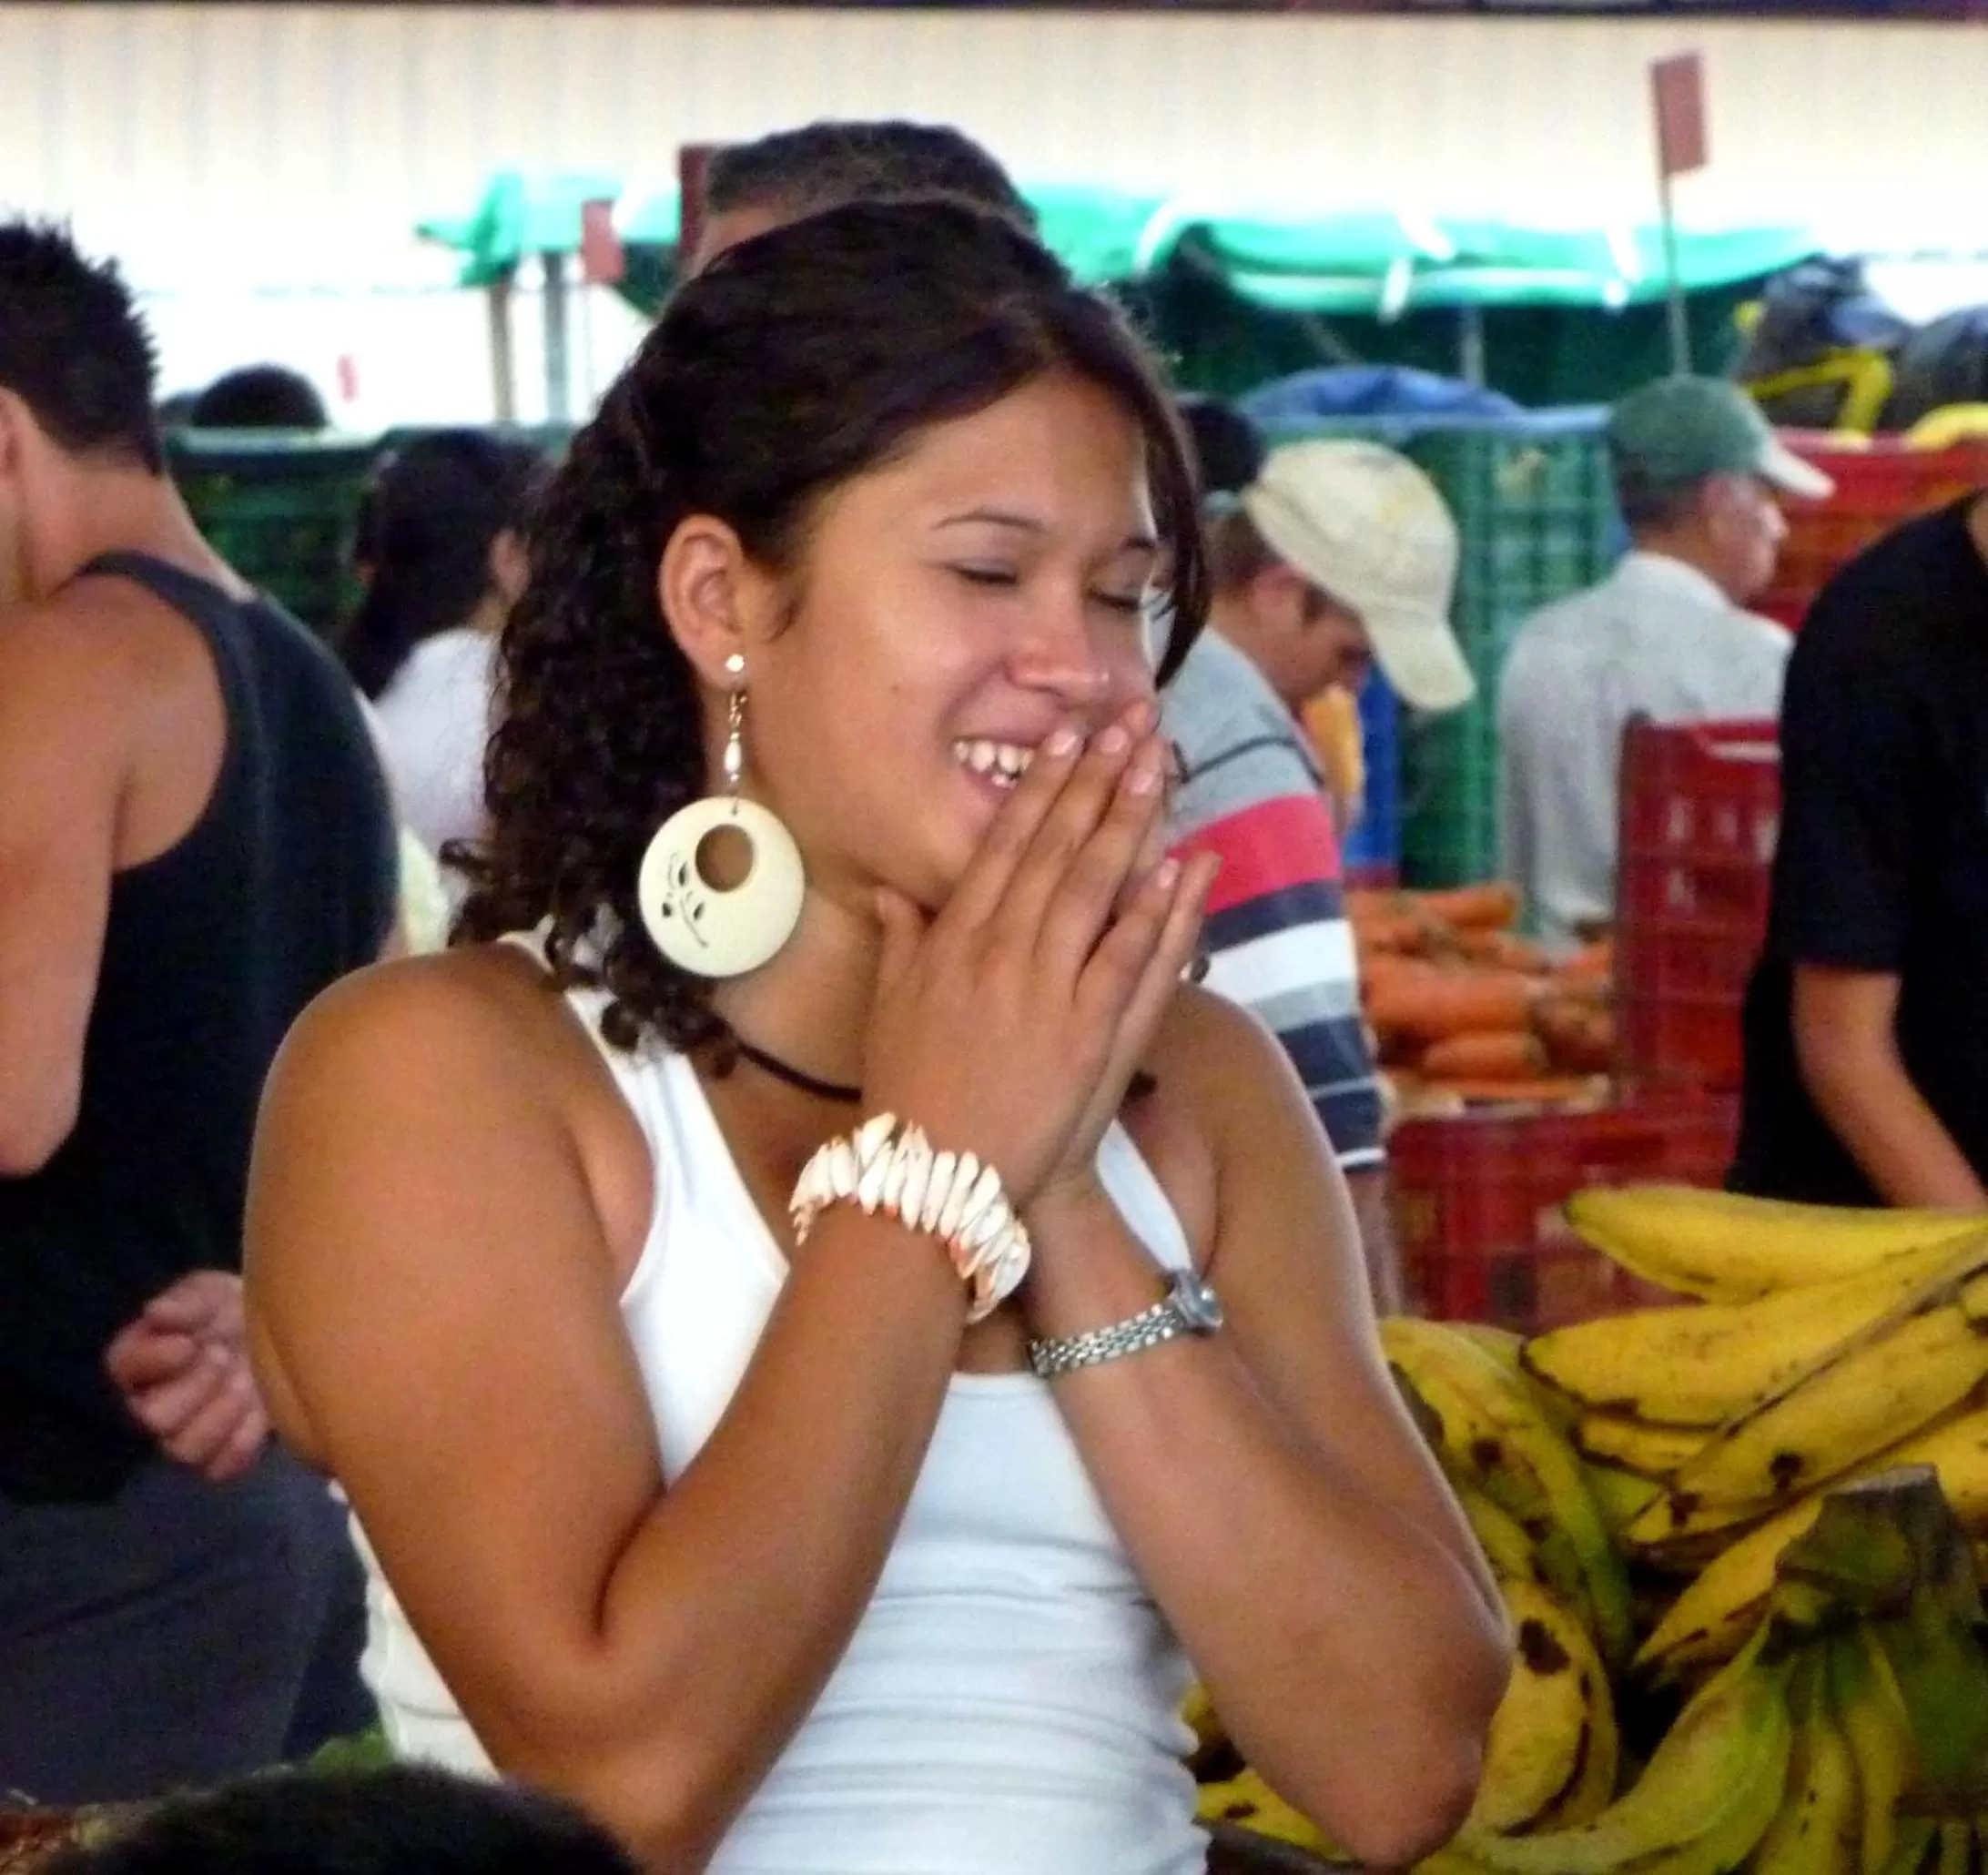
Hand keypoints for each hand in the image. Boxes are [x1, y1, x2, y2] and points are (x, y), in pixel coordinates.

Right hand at [104, 1271, 269, 1481]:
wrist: (274, 1332)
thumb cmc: (228, 1308)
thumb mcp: (208, 1293)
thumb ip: (185, 1304)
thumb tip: (156, 1312)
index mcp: (137, 1359)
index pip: (126, 1367)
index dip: (157, 1358)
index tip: (190, 1343)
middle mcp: (150, 1404)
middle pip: (154, 1418)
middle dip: (195, 1386)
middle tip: (224, 1356)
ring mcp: (184, 1433)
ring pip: (185, 1450)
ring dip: (222, 1414)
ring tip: (244, 1382)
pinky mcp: (219, 1453)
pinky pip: (220, 1468)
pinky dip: (244, 1440)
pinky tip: (261, 1409)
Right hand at [864, 703, 1213, 1212]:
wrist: (937, 1177)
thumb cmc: (909, 1094)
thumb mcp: (889, 1008)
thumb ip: (899, 943)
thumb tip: (895, 894)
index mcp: (954, 939)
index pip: (1005, 844)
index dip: (1042, 786)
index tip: (1069, 736)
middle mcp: (1002, 952)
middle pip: (1059, 850)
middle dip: (1097, 782)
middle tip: (1129, 725)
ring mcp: (1050, 990)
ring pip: (1098, 889)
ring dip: (1131, 823)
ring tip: (1158, 767)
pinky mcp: (1091, 1034)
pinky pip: (1131, 960)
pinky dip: (1157, 912)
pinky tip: (1179, 864)